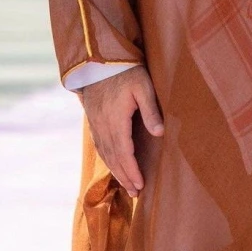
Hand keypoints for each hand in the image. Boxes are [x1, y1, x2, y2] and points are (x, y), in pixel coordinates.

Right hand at [80, 65, 163, 194]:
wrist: (99, 58)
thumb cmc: (125, 70)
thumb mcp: (142, 86)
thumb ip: (150, 110)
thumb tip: (160, 133)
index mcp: (116, 119)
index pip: (124, 152)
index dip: (132, 171)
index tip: (140, 185)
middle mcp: (103, 124)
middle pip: (113, 157)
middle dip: (125, 176)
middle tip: (136, 192)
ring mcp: (95, 122)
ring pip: (104, 153)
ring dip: (115, 171)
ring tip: (126, 184)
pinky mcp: (92, 118)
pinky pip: (98, 144)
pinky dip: (106, 158)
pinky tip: (112, 164)